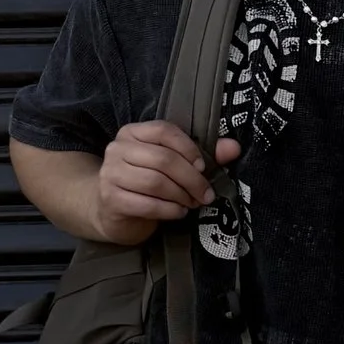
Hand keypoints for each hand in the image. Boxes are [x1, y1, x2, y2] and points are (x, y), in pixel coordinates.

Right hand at [91, 121, 242, 244]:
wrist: (110, 211)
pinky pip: (148, 204)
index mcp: (133, 133)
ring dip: (181, 196)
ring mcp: (111, 174)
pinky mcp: (111, 199)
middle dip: (192, 179)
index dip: (189, 149)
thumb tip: (233, 147)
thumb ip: (203, 154)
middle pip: (163, 159)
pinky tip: (178, 212)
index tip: (204, 167)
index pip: (164, 130)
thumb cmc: (145, 184)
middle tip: (205, 194)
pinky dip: (170, 210)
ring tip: (191, 203)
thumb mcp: (172, 165)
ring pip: (156, 182)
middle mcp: (118, 149)